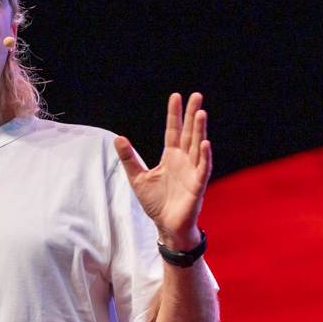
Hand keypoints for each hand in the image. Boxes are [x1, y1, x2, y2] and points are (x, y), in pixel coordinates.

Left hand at [114, 92, 211, 250]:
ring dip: (200, 131)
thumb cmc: (155, 202)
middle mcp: (184, 160)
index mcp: (170, 157)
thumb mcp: (138, 178)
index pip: (173, 131)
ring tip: (201, 113)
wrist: (166, 226)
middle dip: (192, 115)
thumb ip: (129, 159)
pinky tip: (205, 144)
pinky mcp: (197, 185)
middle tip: (196, 96)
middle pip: (189, 133)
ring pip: (197, 147)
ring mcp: (192, 171)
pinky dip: (204, 157)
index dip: (174, 115)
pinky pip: (203, 169)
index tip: (176, 96)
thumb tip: (118, 138)